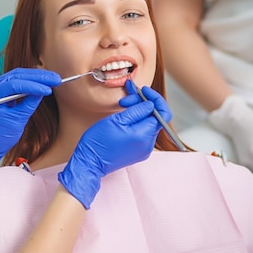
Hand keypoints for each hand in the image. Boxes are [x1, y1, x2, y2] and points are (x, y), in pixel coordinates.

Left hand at [0, 68, 61, 168]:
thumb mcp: (17, 120)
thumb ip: (29, 104)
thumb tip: (43, 91)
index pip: (14, 85)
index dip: (33, 86)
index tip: (48, 89)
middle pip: (17, 75)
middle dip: (38, 77)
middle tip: (55, 79)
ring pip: (18, 75)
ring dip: (36, 76)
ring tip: (52, 78)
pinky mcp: (3, 88)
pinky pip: (18, 80)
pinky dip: (31, 80)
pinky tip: (43, 81)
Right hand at [58, 83, 168, 208]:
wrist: (90, 162)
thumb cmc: (99, 141)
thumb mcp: (117, 120)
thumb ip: (137, 111)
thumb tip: (151, 104)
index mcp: (144, 136)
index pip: (163, 113)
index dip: (155, 99)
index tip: (144, 90)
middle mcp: (148, 144)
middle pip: (154, 117)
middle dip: (142, 104)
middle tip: (127, 99)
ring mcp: (143, 149)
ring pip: (148, 124)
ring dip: (138, 112)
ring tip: (123, 107)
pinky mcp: (137, 151)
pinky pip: (142, 132)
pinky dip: (136, 122)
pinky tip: (124, 119)